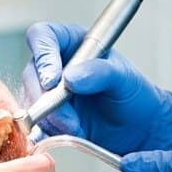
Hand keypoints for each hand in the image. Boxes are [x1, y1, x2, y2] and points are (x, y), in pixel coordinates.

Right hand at [22, 21, 171, 154]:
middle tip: (68, 116)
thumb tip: (71, 77)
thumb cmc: (133, 94)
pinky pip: (36, 123)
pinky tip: (68, 135)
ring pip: (32, 101)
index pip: (42, 36)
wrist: (139, 128)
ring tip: (77, 128)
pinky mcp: (49, 117)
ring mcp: (49, 92)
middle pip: (31, 73)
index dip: (43, 55)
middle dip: (47, 98)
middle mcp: (55, 65)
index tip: (53, 79)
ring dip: (52, 118)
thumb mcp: (123, 78)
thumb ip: (99, 72)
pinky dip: (49, 132)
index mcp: (71, 43)